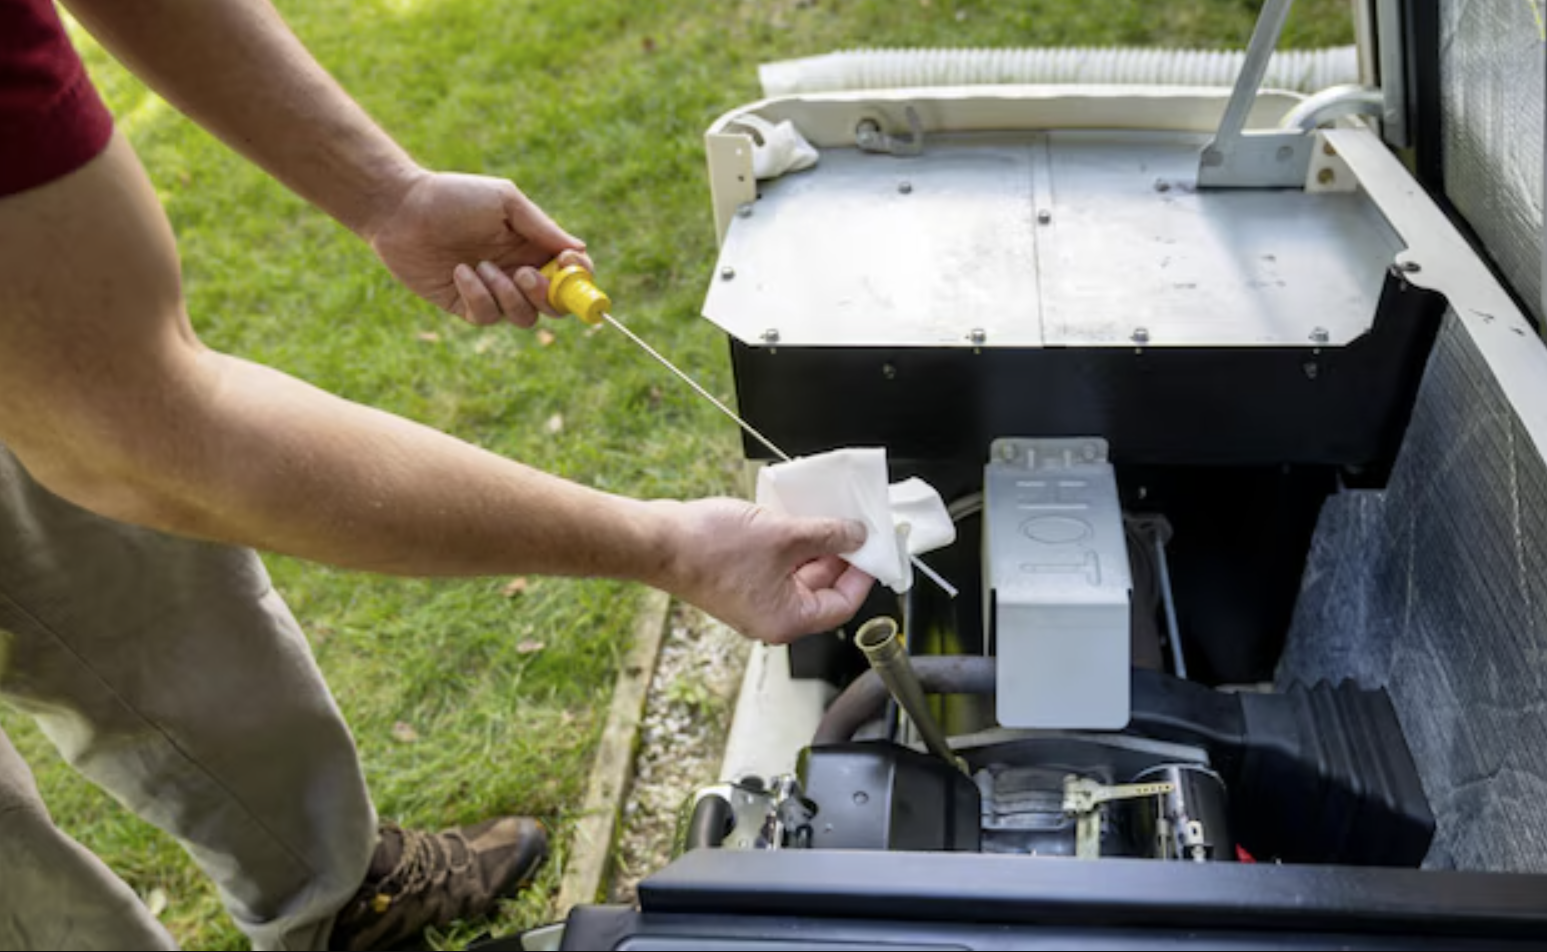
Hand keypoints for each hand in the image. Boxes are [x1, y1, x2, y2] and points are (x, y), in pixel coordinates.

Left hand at [367, 170, 593, 327]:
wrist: (401, 208)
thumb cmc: (454, 197)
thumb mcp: (504, 202)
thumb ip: (543, 228)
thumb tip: (581, 250)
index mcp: (533, 247)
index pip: (570, 276)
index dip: (579, 279)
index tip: (570, 266)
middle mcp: (517, 273)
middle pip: (554, 307)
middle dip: (546, 296)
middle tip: (526, 275)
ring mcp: (492, 292)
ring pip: (523, 318)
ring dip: (508, 295)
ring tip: (484, 266)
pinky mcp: (464, 305)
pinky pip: (486, 317)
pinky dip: (478, 297)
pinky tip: (460, 271)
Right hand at [657, 498, 874, 643]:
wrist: (658, 541)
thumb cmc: (708, 549)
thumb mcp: (784, 535)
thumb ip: (828, 535)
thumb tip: (857, 535)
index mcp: (787, 620)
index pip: (843, 604)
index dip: (863, 573)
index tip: (873, 548)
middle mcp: (771, 617)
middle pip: (822, 590)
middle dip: (839, 556)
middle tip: (853, 526)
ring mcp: (754, 600)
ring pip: (799, 575)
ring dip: (814, 547)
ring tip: (823, 516)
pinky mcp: (739, 582)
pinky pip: (777, 566)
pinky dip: (790, 546)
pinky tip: (794, 519)